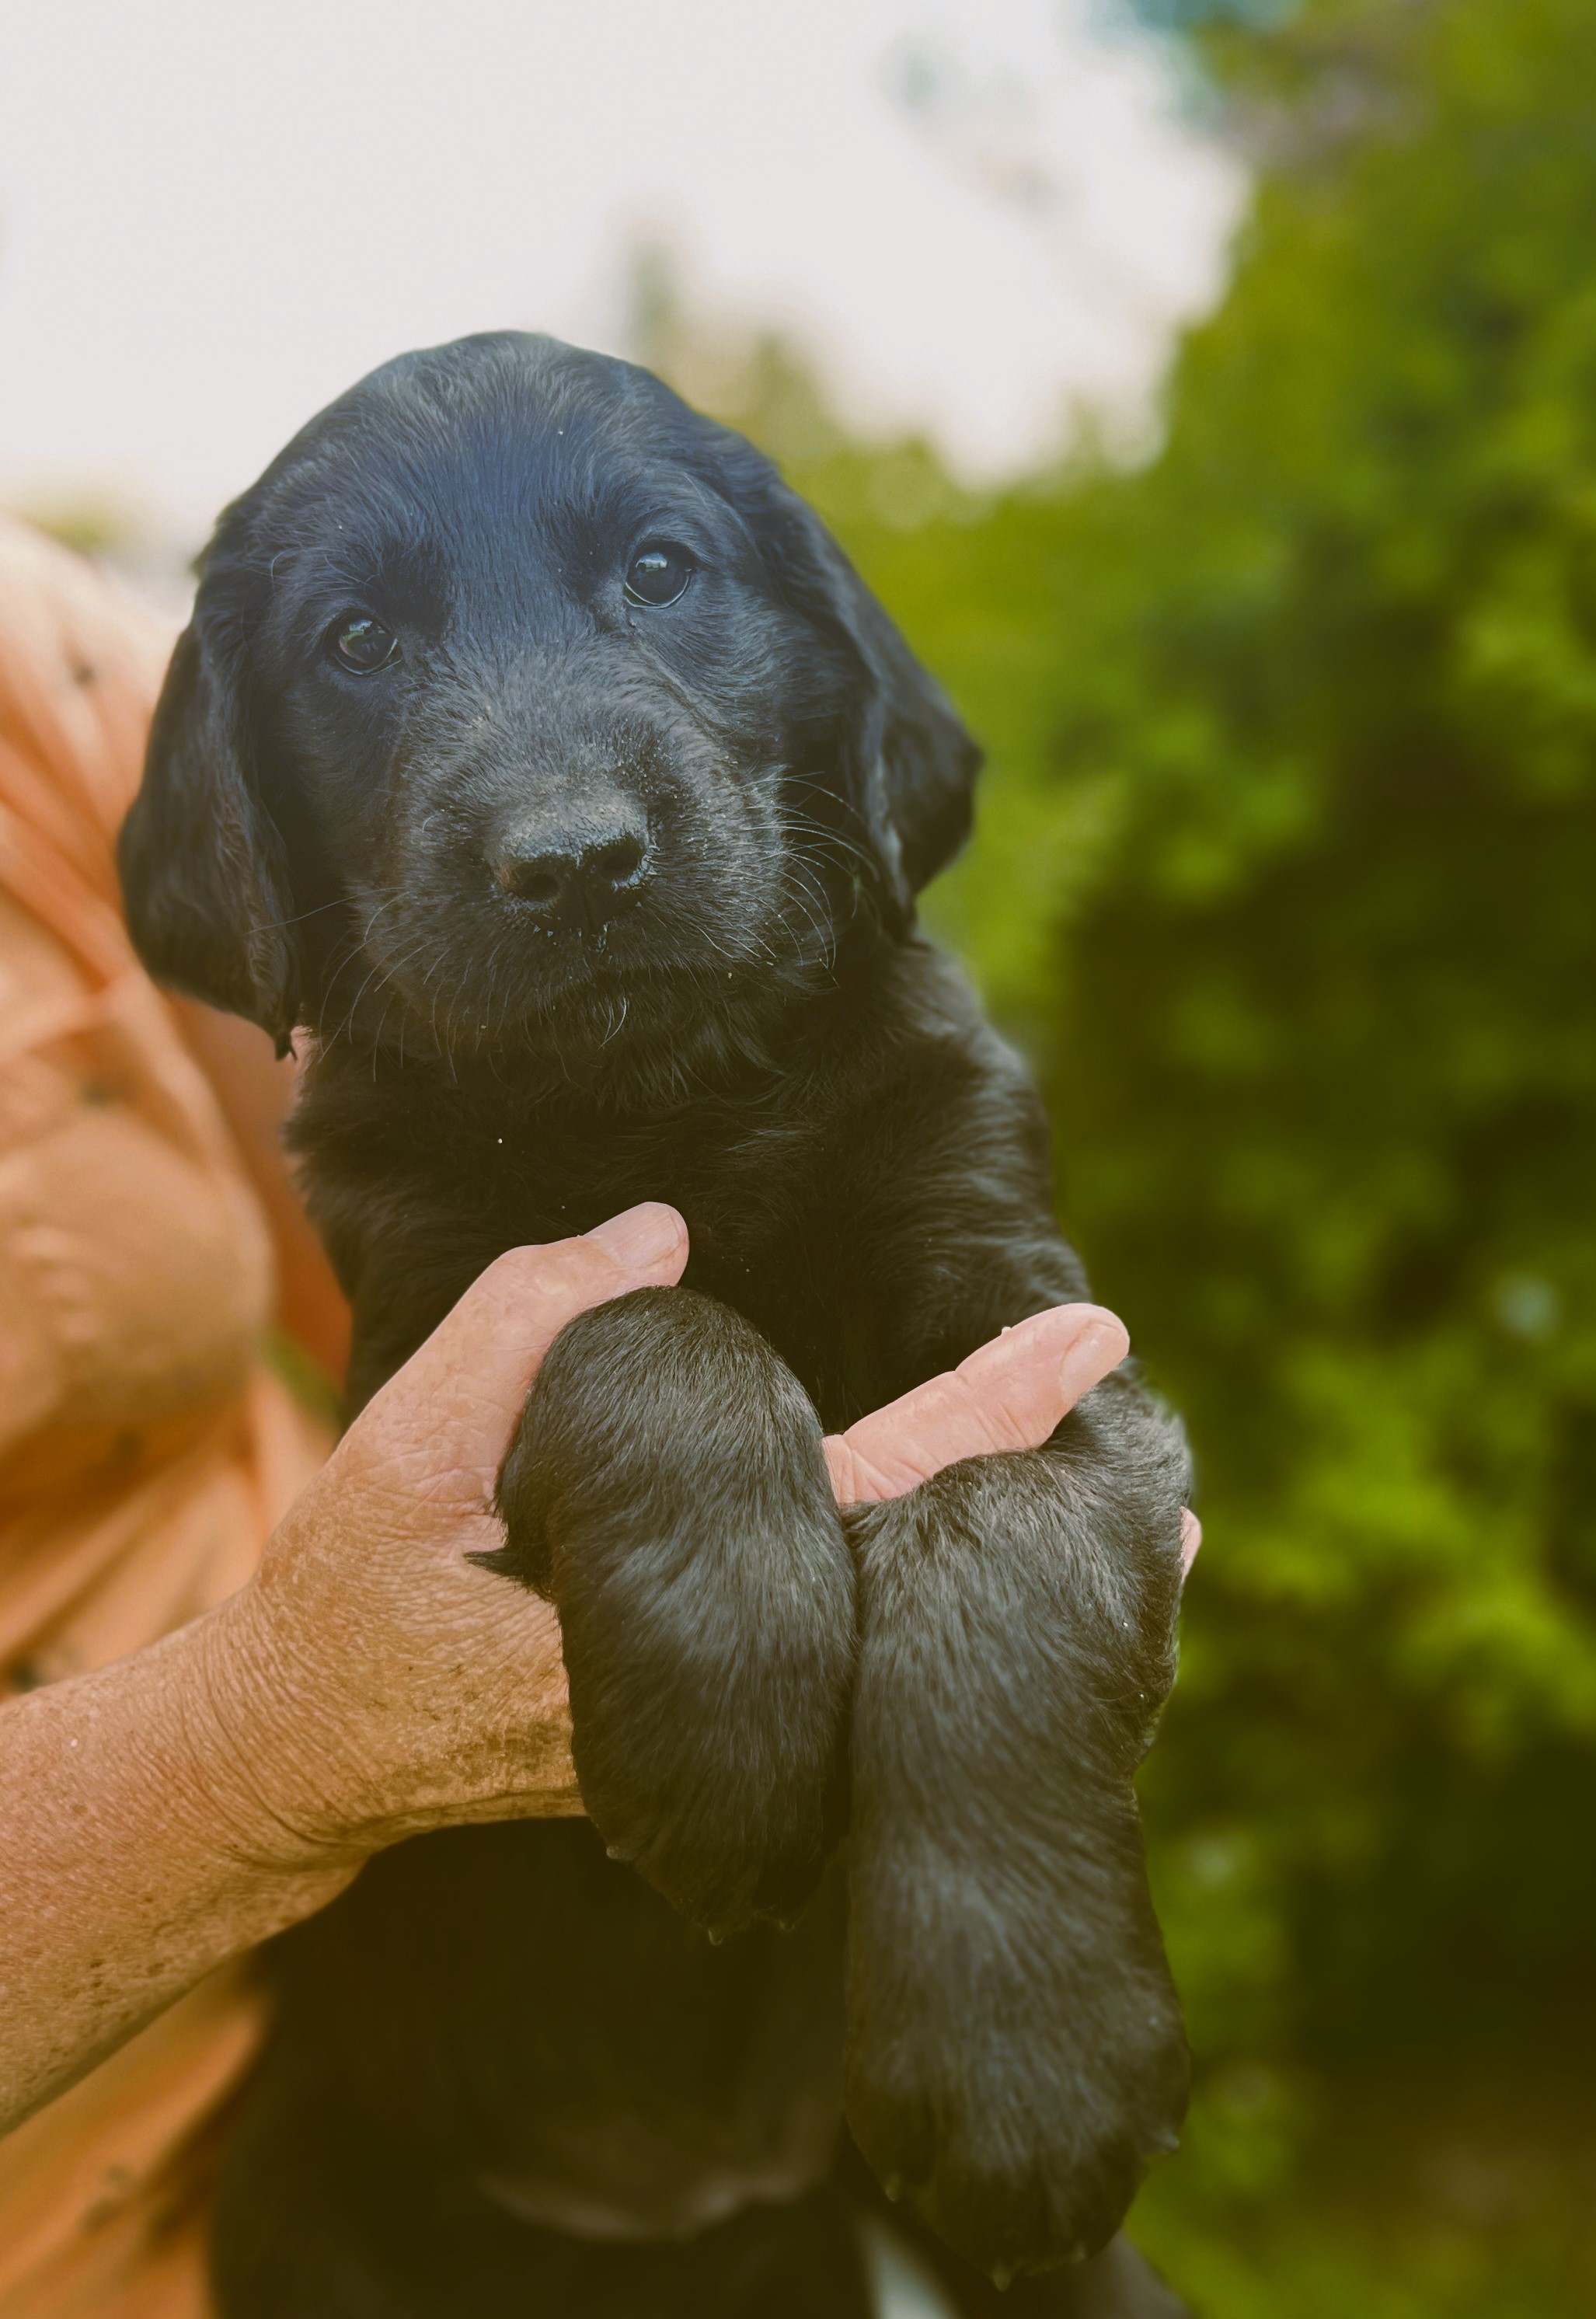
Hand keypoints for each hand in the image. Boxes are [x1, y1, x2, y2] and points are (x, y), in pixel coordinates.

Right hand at [194, 1208, 1192, 1878]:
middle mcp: (716, 1697)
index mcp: (658, 1623)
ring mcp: (719, 1731)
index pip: (858, 1502)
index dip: (980, 1418)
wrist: (312, 1743)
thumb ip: (528, 1318)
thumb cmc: (353, 1594)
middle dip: (1045, 1555)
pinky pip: (845, 1666)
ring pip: (893, 1655)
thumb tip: (663, 1234)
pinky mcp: (711, 1731)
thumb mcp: (403, 1439)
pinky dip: (927, 1614)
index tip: (1089, 1344)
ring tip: (1138, 1553)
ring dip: (1006, 1595)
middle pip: (915, 1612)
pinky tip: (985, 1587)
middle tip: (1185, 1503)